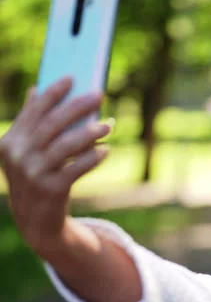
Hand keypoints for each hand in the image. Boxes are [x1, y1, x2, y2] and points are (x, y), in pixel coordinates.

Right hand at [0, 76, 110, 256]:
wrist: (36, 223)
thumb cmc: (35, 179)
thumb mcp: (25, 153)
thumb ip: (30, 123)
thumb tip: (35, 90)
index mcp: (10, 142)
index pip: (33, 110)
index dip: (53, 93)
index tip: (72, 78)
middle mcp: (18, 156)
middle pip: (52, 124)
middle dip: (77, 106)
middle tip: (98, 95)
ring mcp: (33, 174)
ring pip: (66, 145)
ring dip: (90, 133)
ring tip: (108, 126)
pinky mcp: (51, 190)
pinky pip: (76, 168)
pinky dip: (93, 158)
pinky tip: (106, 151)